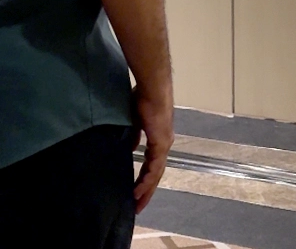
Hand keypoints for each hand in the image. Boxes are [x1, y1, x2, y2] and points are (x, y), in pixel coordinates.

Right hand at [132, 88, 173, 213]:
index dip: (144, 177)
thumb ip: (134, 135)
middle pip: (155, 172)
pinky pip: (154, 167)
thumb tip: (131, 148)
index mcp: (158, 137)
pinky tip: (139, 191)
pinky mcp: (162, 143)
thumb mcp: (135, 119)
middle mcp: (164, 143)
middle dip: (146, 190)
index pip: (151, 163)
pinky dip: (147, 180)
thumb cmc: (142, 98)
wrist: (153, 88)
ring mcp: (164, 144)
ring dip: (146, 189)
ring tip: (137, 204)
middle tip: (137, 206)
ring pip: (156, 173)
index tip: (135, 190)